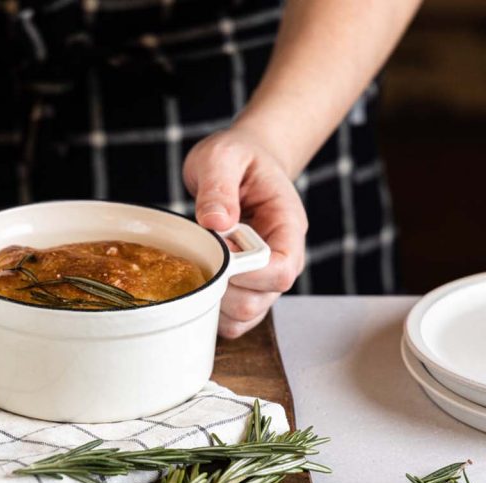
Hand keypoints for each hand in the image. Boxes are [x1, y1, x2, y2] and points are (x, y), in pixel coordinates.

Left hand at [183, 126, 306, 338]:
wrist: (241, 165)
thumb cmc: (238, 159)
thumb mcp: (223, 156)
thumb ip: (218, 185)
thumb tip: (217, 222)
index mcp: (288, 227)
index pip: (282, 270)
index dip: (248, 272)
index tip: (221, 249)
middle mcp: (283, 260)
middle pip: (260, 300)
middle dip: (223, 285)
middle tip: (204, 252)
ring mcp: (265, 280)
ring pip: (245, 317)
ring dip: (214, 301)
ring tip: (201, 263)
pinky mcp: (247, 292)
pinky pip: (233, 322)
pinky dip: (211, 312)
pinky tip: (200, 282)